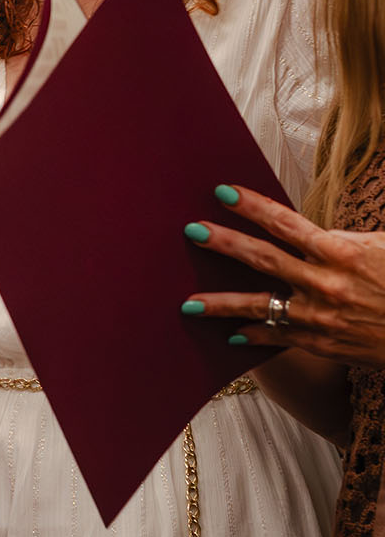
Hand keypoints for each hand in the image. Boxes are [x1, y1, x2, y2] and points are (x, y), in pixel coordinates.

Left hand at [184, 184, 384, 365]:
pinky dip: (253, 334)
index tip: (223, 192)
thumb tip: (317, 233)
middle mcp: (327, 284)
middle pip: (263, 258)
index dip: (253, 206)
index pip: (288, 223)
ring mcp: (321, 317)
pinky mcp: (322, 344)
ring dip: (221, 304)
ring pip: (260, 305)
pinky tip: (231, 334)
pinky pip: (279, 337)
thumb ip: (348, 240)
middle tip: (191, 231)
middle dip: (224, 243)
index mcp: (344, 253)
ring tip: (188, 304)